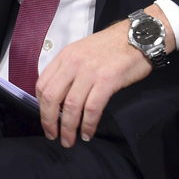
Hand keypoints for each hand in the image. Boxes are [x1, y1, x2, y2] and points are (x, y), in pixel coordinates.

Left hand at [35, 4, 174, 147]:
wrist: (137, 36)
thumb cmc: (111, 46)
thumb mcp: (82, 51)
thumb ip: (69, 69)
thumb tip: (61, 96)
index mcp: (65, 56)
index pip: (43, 84)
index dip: (41, 106)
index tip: (46, 119)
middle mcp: (73, 63)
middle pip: (51, 97)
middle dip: (49, 121)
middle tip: (53, 136)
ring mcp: (89, 71)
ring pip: (71, 106)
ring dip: (68, 128)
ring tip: (70, 141)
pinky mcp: (107, 80)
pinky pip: (92, 108)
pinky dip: (88, 125)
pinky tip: (87, 134)